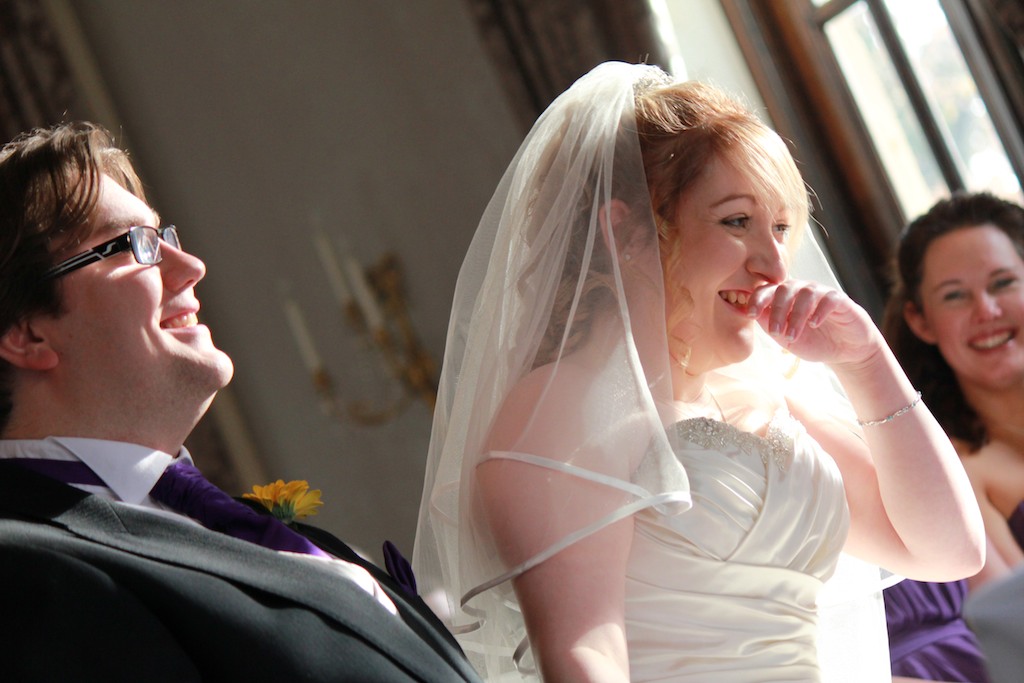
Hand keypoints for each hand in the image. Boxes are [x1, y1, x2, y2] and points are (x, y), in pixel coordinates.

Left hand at [746, 279, 880, 368]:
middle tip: (776, 332)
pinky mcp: (840, 299)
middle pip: (784, 289)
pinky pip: (828, 298)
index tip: (751, 315)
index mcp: (785, 298)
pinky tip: (813, 324)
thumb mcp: (786, 338)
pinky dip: (818, 310)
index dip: (757, 299)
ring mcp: (821, 293)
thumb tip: (749, 313)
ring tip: (792, 336)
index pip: (767, 290)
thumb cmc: (813, 341)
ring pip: (805, 293)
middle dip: (777, 311)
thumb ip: (769, 324)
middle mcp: (801, 290)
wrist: (845, 351)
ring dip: (796, 315)